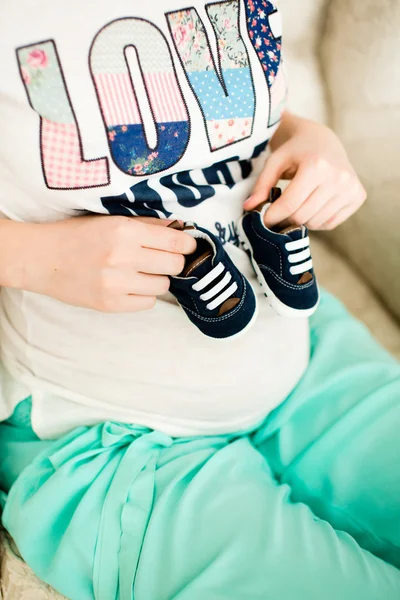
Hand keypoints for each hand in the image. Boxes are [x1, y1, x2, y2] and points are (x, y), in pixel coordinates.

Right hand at [15, 215, 195, 312]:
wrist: (42, 259)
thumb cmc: (77, 235)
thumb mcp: (111, 220)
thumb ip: (147, 225)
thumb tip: (180, 229)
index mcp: (124, 231)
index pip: (175, 242)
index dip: (187, 245)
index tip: (188, 246)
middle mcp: (122, 257)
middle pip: (174, 265)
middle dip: (172, 262)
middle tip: (161, 259)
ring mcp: (116, 284)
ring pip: (163, 286)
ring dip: (157, 279)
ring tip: (140, 272)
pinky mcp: (110, 304)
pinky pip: (147, 303)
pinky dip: (143, 295)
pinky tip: (129, 285)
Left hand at [244, 114, 366, 230]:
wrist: (323, 140)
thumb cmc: (295, 150)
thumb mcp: (275, 161)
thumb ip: (262, 185)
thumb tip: (248, 208)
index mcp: (317, 166)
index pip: (290, 205)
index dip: (272, 217)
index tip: (261, 221)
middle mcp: (338, 177)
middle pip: (302, 216)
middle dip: (285, 219)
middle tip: (276, 214)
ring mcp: (351, 188)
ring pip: (316, 222)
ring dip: (301, 220)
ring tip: (296, 204)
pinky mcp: (358, 196)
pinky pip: (331, 223)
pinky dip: (317, 220)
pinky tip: (313, 204)